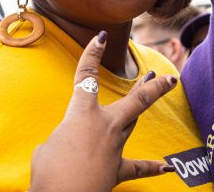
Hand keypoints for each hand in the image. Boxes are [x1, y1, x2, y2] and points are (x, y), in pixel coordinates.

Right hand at [30, 31, 177, 191]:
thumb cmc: (49, 175)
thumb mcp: (46, 150)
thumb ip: (62, 140)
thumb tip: (69, 147)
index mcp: (82, 115)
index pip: (86, 77)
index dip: (92, 54)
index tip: (100, 37)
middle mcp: (105, 126)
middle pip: (136, 100)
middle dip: (153, 87)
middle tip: (167, 76)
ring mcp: (114, 147)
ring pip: (133, 122)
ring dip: (143, 108)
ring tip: (156, 92)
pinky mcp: (117, 169)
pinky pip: (137, 166)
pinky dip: (151, 167)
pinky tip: (167, 167)